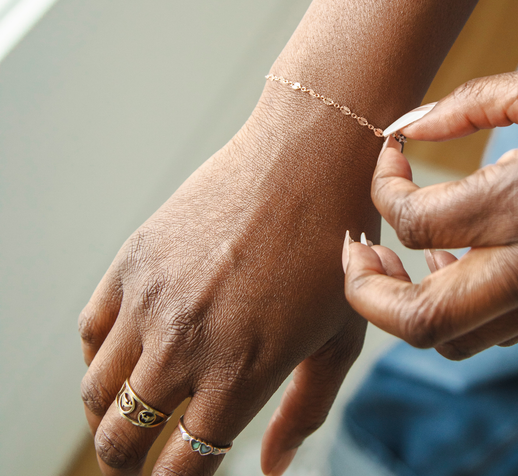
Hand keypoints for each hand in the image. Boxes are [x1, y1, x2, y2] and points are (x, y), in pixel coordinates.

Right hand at [79, 99, 378, 475]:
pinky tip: (128, 353)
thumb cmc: (335, 247)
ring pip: (95, 393)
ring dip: (108, 416)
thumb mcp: (339, 336)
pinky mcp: (133, 259)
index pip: (180, 468)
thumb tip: (268, 469)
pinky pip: (90, 329)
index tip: (178, 474)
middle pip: (121, 441)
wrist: (306, 161)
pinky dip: (98, 357)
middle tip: (145, 456)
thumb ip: (304, 410)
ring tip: (134, 409)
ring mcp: (151, 300)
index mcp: (240, 374)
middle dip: (130, 462)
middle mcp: (184, 345)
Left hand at [344, 53, 517, 359]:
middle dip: (365, 292)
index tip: (389, 153)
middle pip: (421, 323)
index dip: (382, 187)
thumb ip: (468, 103)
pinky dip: (457, 307)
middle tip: (355, 246)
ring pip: (458, 341)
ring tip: (399, 253)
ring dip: (410, 305)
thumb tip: (407, 126)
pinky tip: (454, 259)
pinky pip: (498, 329)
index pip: (414, 225)